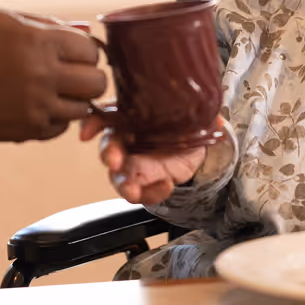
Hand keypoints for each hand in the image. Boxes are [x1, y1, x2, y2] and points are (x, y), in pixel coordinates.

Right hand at [0, 11, 107, 141]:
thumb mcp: (4, 20)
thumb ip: (47, 24)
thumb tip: (83, 31)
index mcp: (40, 42)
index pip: (91, 50)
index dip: (84, 51)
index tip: (72, 53)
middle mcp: (43, 75)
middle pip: (97, 83)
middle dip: (88, 76)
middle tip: (72, 74)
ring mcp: (37, 107)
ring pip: (84, 108)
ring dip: (74, 99)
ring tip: (53, 90)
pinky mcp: (27, 131)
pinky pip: (61, 128)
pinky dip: (56, 118)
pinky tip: (38, 106)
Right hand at [82, 113, 215, 206]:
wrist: (195, 150)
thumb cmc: (183, 124)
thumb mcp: (191, 113)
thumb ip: (200, 111)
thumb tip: (216, 118)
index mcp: (131, 117)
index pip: (105, 116)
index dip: (93, 123)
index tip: (87, 133)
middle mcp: (127, 140)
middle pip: (108, 147)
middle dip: (108, 153)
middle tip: (114, 160)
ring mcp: (133, 164)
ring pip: (118, 176)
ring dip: (123, 184)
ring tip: (133, 191)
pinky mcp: (144, 183)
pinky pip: (142, 193)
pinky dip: (152, 193)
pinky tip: (166, 187)